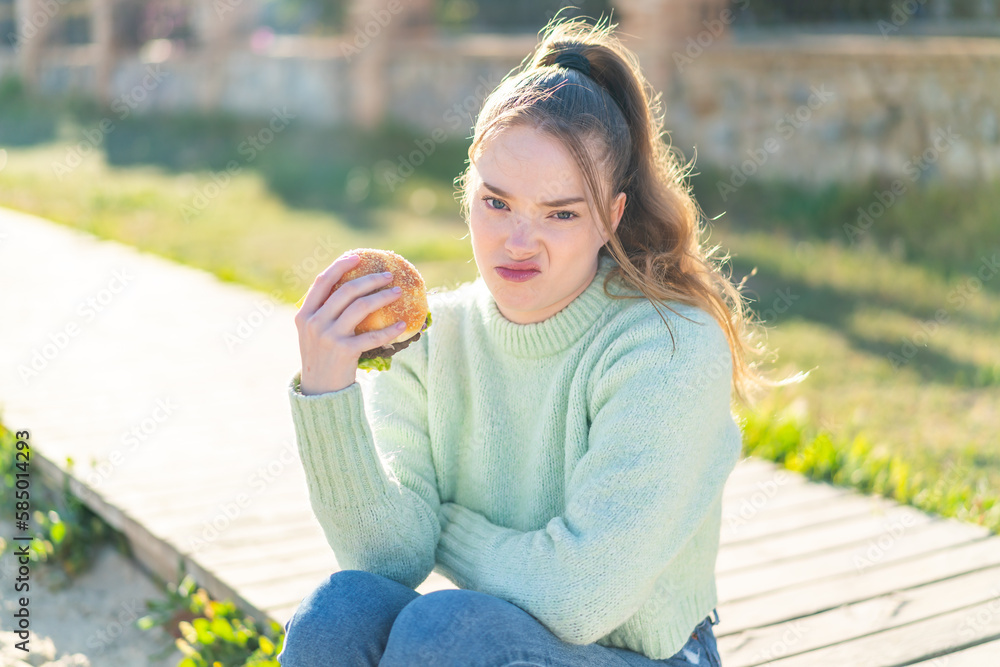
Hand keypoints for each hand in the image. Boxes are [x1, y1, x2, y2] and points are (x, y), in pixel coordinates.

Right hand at [294, 253, 405, 394]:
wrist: (319, 391)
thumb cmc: (321, 358)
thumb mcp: (313, 334)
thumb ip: (323, 313)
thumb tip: (350, 289)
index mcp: (305, 315)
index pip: (322, 282)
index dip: (340, 266)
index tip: (356, 257)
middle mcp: (314, 323)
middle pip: (346, 291)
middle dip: (370, 279)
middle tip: (387, 275)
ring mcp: (329, 337)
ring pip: (361, 308)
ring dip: (382, 297)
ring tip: (397, 292)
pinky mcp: (344, 352)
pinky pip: (372, 336)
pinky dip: (389, 329)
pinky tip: (402, 325)